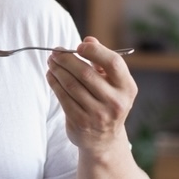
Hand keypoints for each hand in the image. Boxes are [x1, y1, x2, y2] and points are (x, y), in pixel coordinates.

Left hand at [46, 36, 137, 152]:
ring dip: (57, 70)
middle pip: (86, 73)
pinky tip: (50, 75)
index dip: (95, 51)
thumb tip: (89, 39)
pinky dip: (54, 83)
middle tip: (55, 52)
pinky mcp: (80, 122)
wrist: (104, 139)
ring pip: (71, 85)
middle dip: (67, 59)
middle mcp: (115, 102)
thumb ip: (102, 61)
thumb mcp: (113, 83)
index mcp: (127, 88)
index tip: (79, 45)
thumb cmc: (107, 102)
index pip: (113, 63)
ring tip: (51, 62)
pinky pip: (63, 97)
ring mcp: (98, 114)